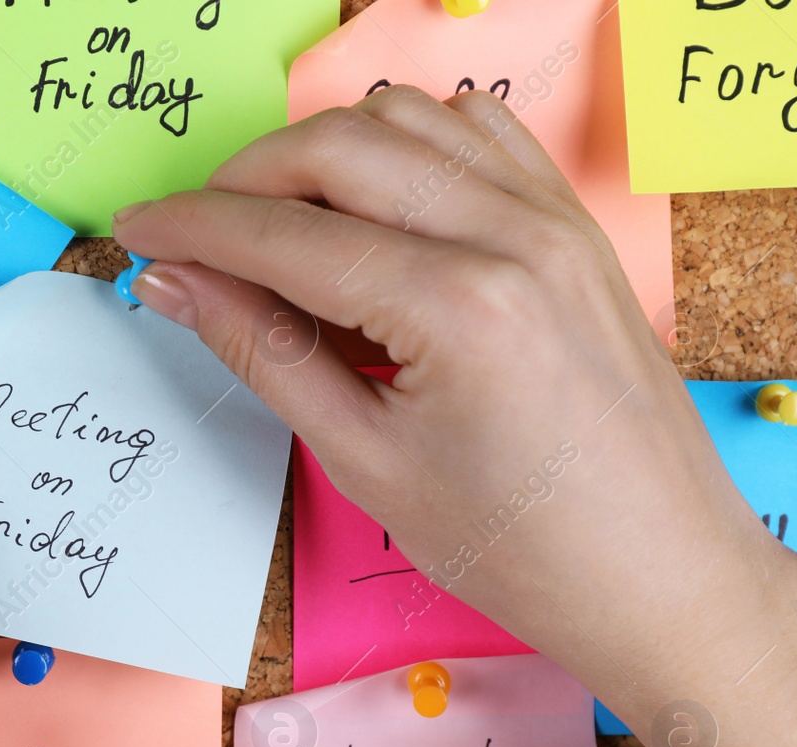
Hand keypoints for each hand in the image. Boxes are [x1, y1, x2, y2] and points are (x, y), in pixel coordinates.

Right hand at [114, 86, 796, 698]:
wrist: (658, 575)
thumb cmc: (519, 548)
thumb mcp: (365, 462)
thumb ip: (263, 352)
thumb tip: (178, 284)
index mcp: (457, 306)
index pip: (285, 232)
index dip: (193, 226)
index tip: (138, 231)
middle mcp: (513, 236)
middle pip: (339, 147)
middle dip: (245, 179)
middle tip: (194, 236)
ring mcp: (556, 221)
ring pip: (407, 120)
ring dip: (322, 154)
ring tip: (277, 227)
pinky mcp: (575, 228)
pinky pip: (478, 136)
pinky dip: (406, 147)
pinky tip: (371, 206)